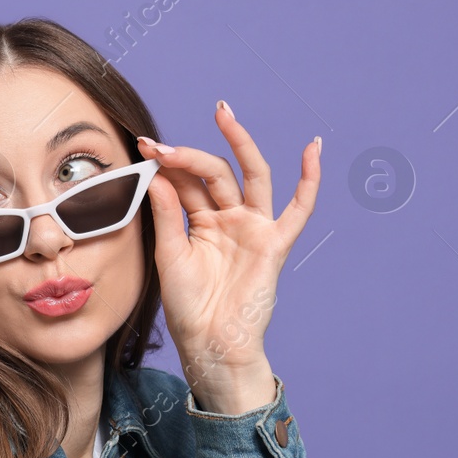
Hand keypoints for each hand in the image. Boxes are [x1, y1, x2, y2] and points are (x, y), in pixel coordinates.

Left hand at [135, 102, 319, 413]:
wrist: (210, 344)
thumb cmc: (188, 307)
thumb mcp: (169, 256)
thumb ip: (167, 215)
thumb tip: (155, 175)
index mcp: (201, 222)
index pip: (185, 182)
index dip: (167, 165)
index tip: (144, 147)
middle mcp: (229, 219)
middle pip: (213, 173)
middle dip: (188, 156)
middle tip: (160, 145)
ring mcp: (253, 228)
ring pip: (250, 176)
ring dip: (239, 144)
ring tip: (223, 114)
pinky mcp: (274, 244)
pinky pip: (298, 209)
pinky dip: (310, 179)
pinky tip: (313, 149)